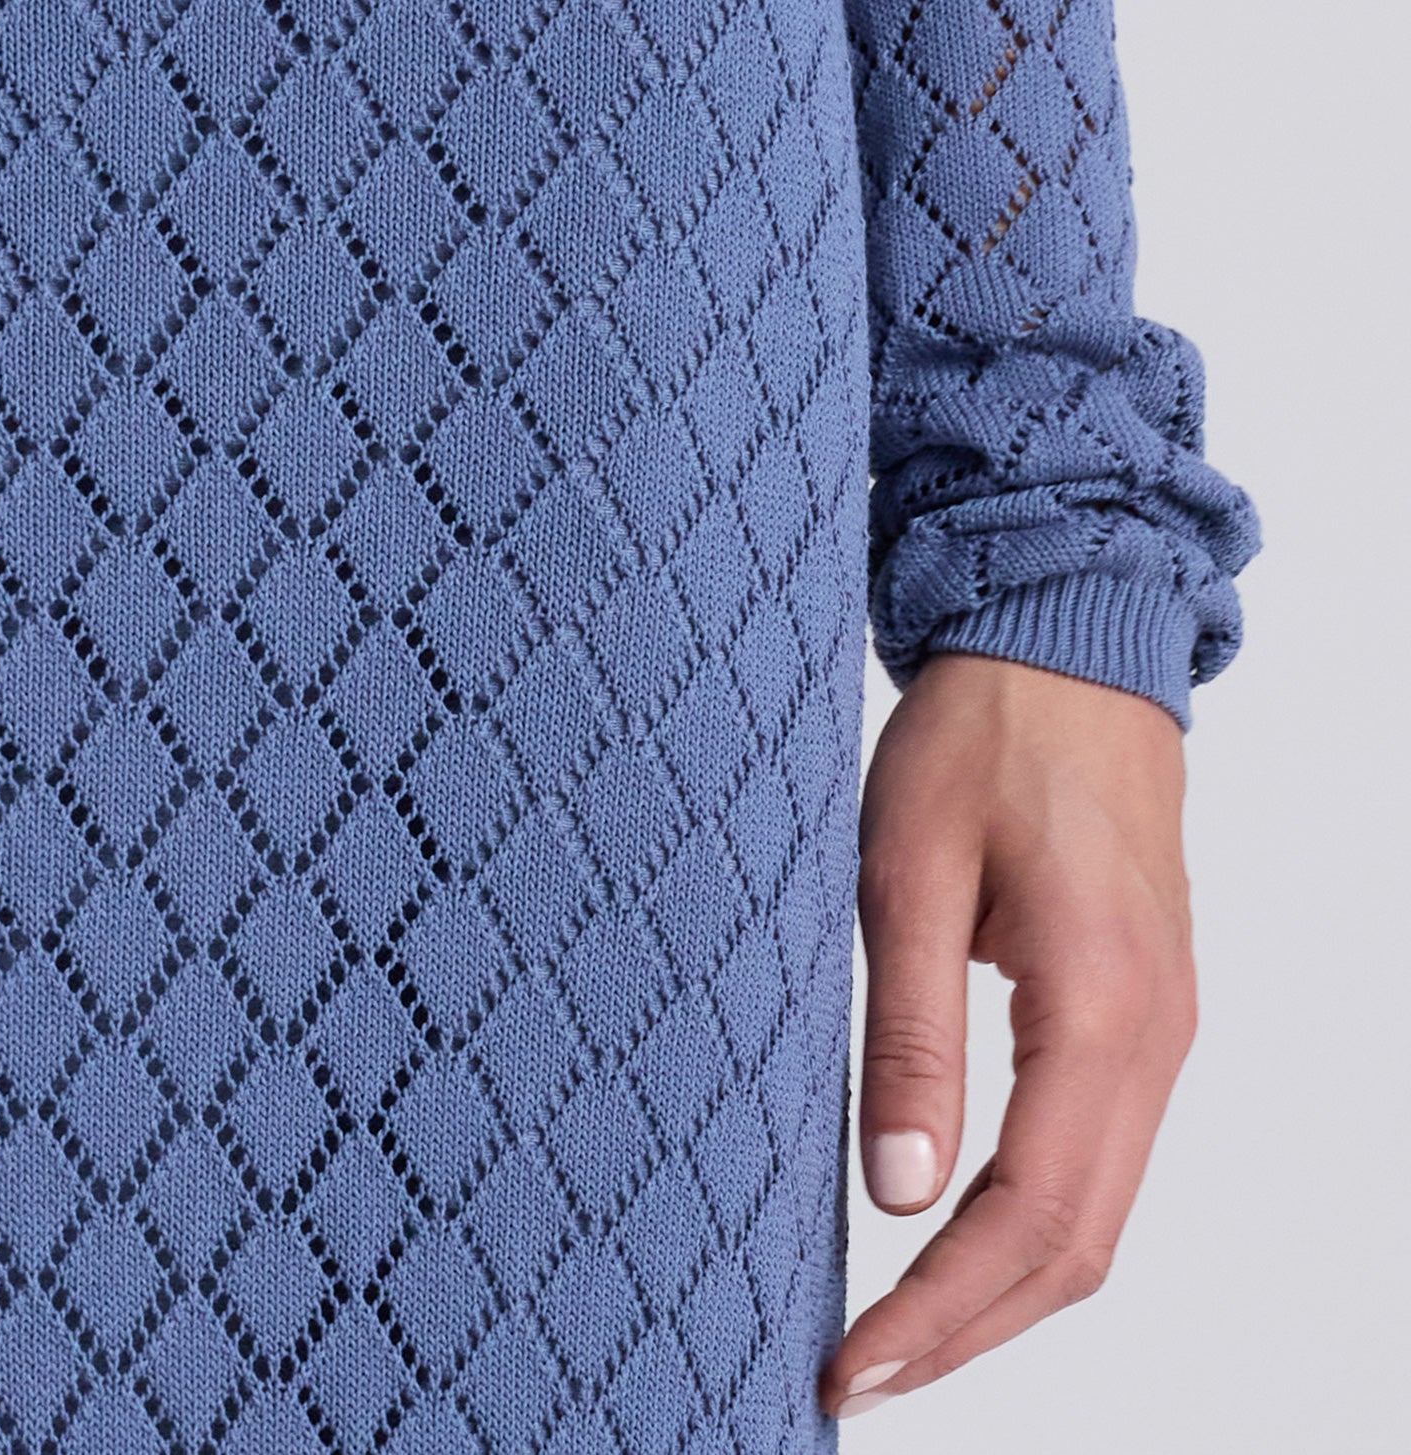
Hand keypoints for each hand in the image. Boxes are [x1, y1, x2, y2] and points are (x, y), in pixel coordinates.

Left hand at [818, 652, 1197, 1420]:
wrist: (1068, 640)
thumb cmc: (982, 734)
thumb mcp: (909, 868)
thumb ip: (909, 1035)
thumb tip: (892, 1195)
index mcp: (1099, 1008)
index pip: (1027, 1217)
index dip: (941, 1313)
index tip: (854, 1368)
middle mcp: (1155, 1040)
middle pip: (1076, 1248)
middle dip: (967, 1331)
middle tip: (858, 1376)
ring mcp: (1163, 1031)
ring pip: (1096, 1216)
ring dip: (1000, 1294)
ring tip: (894, 1337)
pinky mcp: (1144, 1013)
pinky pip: (1101, 1159)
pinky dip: (1030, 1228)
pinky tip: (953, 1242)